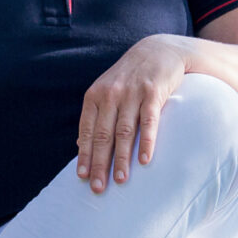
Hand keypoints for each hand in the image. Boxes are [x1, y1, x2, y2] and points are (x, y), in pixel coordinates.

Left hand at [78, 34, 191, 192]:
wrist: (158, 50)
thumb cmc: (130, 77)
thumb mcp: (106, 91)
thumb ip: (95, 116)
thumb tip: (79, 145)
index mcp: (95, 96)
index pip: (87, 131)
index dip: (84, 155)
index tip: (82, 177)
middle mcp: (110, 94)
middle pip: (103, 135)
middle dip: (100, 163)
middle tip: (98, 187)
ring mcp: (132, 93)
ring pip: (124, 132)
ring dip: (122, 158)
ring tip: (120, 180)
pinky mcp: (153, 92)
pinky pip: (148, 121)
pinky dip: (146, 142)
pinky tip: (144, 159)